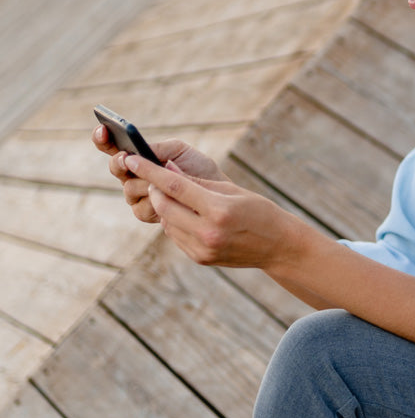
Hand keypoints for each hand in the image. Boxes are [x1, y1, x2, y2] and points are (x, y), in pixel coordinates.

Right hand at [93, 126, 228, 223]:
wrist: (218, 193)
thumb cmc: (199, 169)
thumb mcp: (181, 151)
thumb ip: (158, 148)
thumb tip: (138, 153)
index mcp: (140, 157)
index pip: (113, 146)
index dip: (103, 138)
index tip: (102, 129)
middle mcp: (134, 176)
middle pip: (115, 168)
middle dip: (121, 162)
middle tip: (127, 158)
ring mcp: (139, 195)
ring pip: (128, 189)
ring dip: (144, 183)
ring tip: (159, 180)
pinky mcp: (148, 213)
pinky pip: (140, 208)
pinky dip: (154, 202)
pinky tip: (165, 197)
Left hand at [122, 153, 295, 269]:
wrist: (278, 246)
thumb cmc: (259, 211)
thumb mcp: (232, 190)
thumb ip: (197, 182)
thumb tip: (166, 169)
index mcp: (219, 210)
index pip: (175, 186)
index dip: (150, 170)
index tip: (132, 159)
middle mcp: (208, 232)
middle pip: (164, 205)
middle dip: (154, 189)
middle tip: (153, 178)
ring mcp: (203, 248)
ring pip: (166, 221)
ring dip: (165, 206)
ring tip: (177, 198)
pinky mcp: (200, 258)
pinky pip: (176, 235)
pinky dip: (174, 222)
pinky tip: (187, 215)